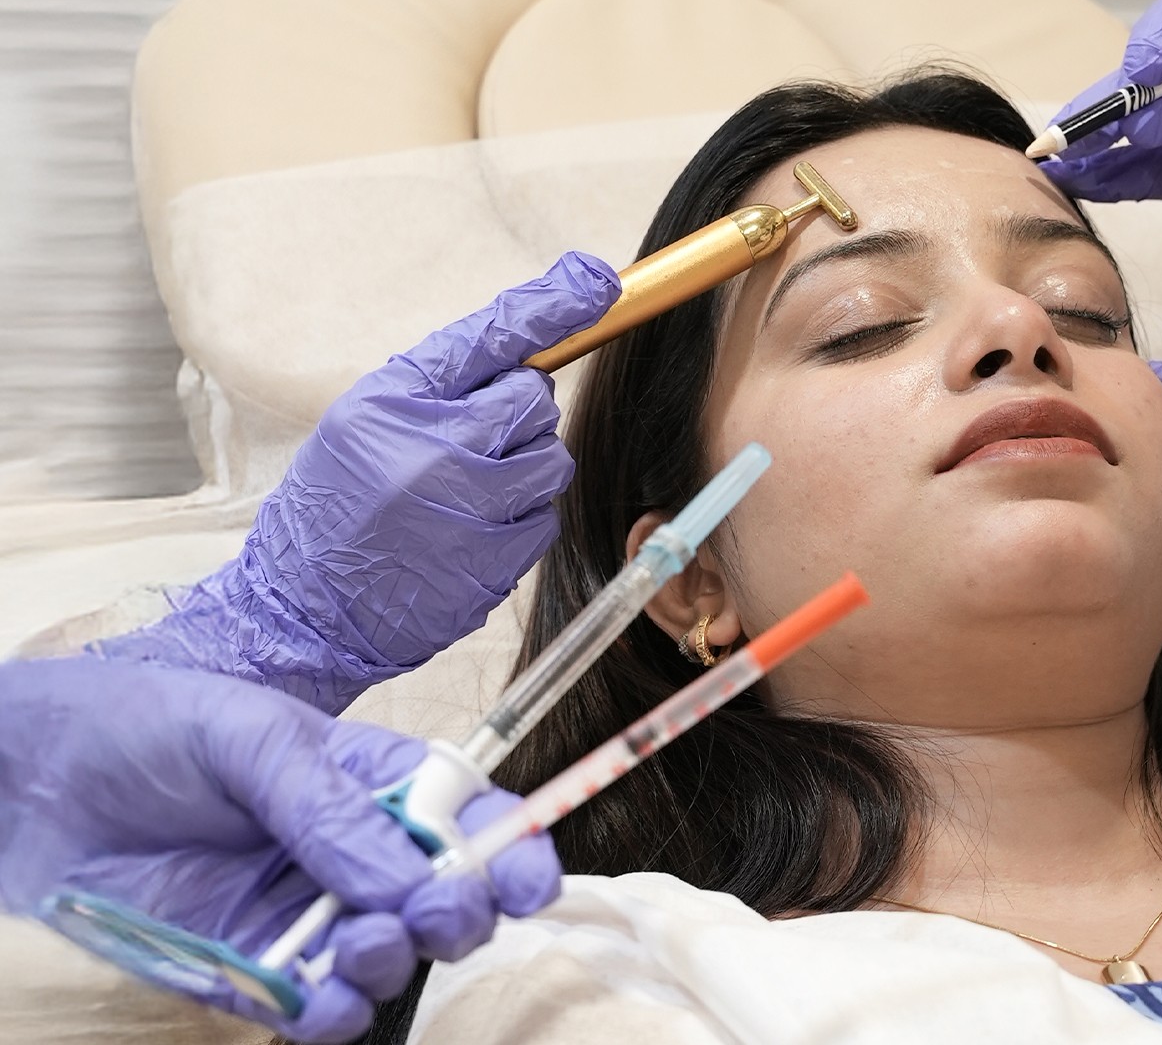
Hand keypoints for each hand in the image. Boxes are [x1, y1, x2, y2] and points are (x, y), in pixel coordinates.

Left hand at [0, 657, 562, 1042]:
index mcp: (368, 781)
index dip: (514, 849)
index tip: (530, 883)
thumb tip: (414, 882)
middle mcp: (347, 854)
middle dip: (459, 913)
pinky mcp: (239, 971)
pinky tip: (317, 1003)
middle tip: (437, 913)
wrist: (19, 779)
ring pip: (384, 963)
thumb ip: (330, 810)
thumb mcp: (247, 738)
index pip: (468, 817)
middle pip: (443, 898)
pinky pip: (307, 1011)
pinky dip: (327, 1017)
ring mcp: (296, 915)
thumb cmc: (138, 725)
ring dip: (393, 964)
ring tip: (364, 948)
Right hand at [92, 253, 620, 713]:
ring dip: (523, 471)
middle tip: (466, 445)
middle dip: (516, 418)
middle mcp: (432, 450)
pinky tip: (468, 534)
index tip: (596, 280)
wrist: (302, 607)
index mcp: (394, 401)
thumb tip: (535, 355)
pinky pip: (543, 520)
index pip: (489, 338)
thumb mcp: (365, 421)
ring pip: (550, 460)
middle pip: (535, 401)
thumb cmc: (338, 505)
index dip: (550, 305)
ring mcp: (465, 510)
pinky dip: (518, 524)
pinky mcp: (490, 563)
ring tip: (463, 493)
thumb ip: (444, 384)